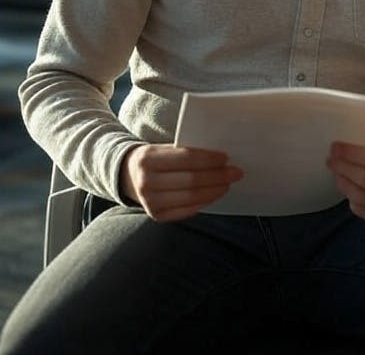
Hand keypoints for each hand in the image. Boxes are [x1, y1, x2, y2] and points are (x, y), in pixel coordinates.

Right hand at [120, 143, 243, 221]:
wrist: (128, 176)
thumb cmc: (154, 159)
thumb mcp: (161, 148)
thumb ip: (184, 152)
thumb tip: (220, 158)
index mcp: (148, 159)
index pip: (186, 158)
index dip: (208, 159)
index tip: (226, 157)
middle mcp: (146, 182)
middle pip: (191, 180)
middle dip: (218, 176)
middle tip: (236, 172)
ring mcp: (150, 202)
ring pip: (191, 198)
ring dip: (214, 190)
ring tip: (228, 183)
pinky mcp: (156, 216)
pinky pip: (187, 211)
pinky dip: (204, 202)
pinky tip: (214, 194)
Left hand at [326, 141, 364, 229]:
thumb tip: (349, 148)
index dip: (350, 154)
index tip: (336, 147)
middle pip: (364, 181)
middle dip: (343, 169)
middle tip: (331, 159)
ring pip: (363, 199)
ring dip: (345, 185)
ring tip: (337, 174)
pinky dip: (354, 201)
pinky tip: (349, 190)